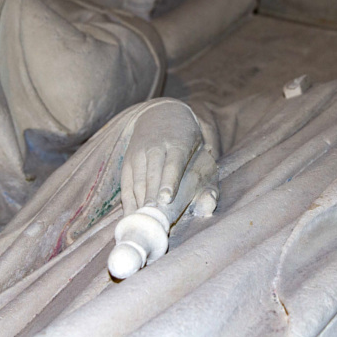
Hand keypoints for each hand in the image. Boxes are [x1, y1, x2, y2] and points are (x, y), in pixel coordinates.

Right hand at [120, 100, 202, 215]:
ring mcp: (139, 153)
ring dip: (139, 202)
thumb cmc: (189, 144)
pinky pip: (126, 184)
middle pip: (152, 175)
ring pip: (137, 180)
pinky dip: (129, 201)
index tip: (166, 199)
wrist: (163, 114)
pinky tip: (133, 216)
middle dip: (152, 198)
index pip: (173, 164)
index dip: (169, 182)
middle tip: (154, 219)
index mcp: (178, 143)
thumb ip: (209, 181)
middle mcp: (156, 147)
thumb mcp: (203, 154)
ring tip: (144, 222)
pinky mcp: (128, 160)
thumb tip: (209, 203)